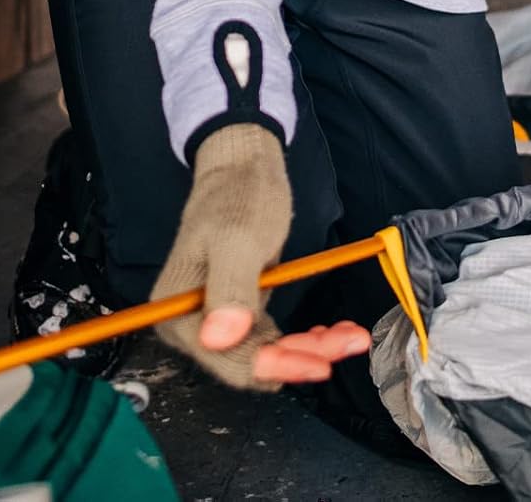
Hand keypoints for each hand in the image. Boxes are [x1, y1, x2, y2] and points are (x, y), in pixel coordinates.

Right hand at [154, 122, 353, 389]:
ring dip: (310, 348)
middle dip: (302, 355)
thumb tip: (216, 339)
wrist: (242, 167)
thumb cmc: (237, 195)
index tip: (319, 364)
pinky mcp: (239, 308)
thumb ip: (229, 288)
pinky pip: (272, 335)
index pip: (226, 357)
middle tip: (351, 343)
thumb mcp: (237, 238)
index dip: (272, 364)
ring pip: (267, 351)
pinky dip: (304, 336)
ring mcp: (217, 317)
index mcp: (178, 312)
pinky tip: (334, 331)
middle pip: (250, 359)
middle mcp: (192, 323)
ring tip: (352, 335)